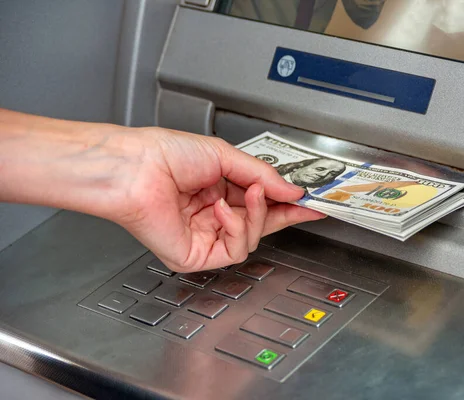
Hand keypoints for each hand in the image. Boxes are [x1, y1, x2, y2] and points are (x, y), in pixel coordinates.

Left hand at [108, 128, 324, 271]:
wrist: (135, 167)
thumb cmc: (165, 154)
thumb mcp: (225, 156)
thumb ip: (263, 175)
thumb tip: (292, 191)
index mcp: (218, 191)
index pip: (260, 204)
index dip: (287, 204)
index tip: (310, 202)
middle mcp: (212, 216)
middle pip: (261, 224)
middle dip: (283, 213)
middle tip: (301, 202)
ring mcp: (204, 238)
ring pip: (252, 238)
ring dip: (257, 215)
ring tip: (251, 193)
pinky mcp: (195, 256)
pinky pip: (234, 250)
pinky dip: (236, 228)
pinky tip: (222, 209)